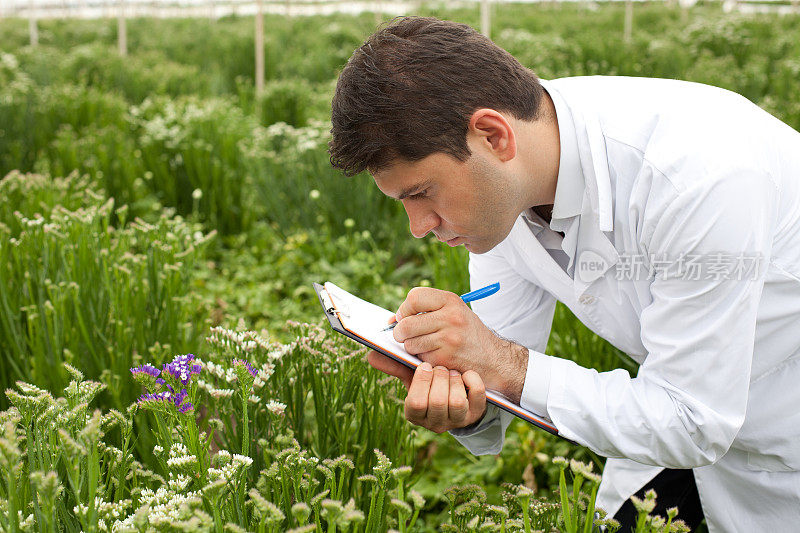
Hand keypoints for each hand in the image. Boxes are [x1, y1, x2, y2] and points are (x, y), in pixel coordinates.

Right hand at [366, 350, 487, 432]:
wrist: (459, 394)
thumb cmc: (430, 384)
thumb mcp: (412, 377)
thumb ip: (394, 366)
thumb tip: (371, 355)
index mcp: (416, 414)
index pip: (416, 403)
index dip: (421, 382)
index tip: (425, 365)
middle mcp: (435, 422)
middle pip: (437, 402)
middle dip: (439, 378)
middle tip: (440, 367)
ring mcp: (456, 420)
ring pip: (456, 403)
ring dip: (454, 381)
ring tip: (452, 371)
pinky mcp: (476, 413)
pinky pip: (477, 396)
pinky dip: (473, 380)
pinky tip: (467, 373)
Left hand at [391, 287, 526, 398]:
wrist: (494, 358)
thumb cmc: (467, 334)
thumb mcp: (453, 313)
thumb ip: (426, 312)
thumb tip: (392, 320)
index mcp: (450, 301)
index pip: (414, 297)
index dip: (404, 309)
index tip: (404, 317)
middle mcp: (450, 317)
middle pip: (407, 324)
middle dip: (400, 332)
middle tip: (404, 336)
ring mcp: (449, 338)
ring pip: (410, 343)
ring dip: (412, 348)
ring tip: (425, 347)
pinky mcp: (446, 357)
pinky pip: (420, 358)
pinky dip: (423, 360)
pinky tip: (435, 357)